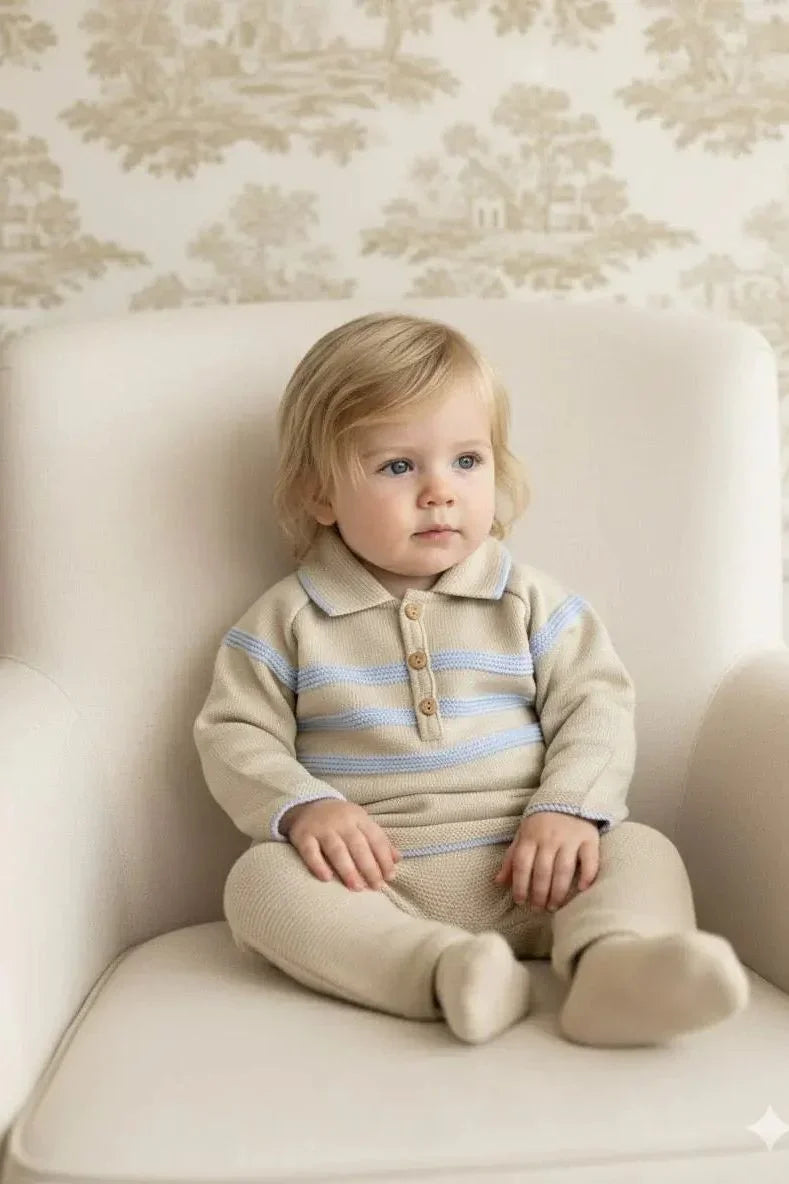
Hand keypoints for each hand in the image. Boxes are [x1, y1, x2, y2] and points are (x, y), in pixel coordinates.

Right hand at [279, 799, 401, 891]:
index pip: (375, 838)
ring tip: (357, 887)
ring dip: (348, 869)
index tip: (390, 877)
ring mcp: (321, 828)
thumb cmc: (340, 820)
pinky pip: (310, 851)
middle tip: (376, 887)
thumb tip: (398, 860)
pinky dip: (318, 865)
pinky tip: (326, 879)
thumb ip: (378, 841)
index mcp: (359, 817)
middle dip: (369, 867)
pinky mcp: (302, 835)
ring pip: (336, 849)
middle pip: (358, 845)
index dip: (384, 858)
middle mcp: (341, 821)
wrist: (307, 804)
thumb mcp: (361, 823)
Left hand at [494, 811, 599, 910]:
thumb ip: (511, 858)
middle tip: (539, 909)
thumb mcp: (522, 835)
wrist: (568, 796)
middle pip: (542, 871)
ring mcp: (570, 838)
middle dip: (539, 894)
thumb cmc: (541, 822)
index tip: (520, 901)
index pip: (522, 864)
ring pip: (563, 869)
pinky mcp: (589, 838)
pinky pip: (589, 859)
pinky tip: (581, 889)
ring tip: (554, 906)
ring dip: (558, 891)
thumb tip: (498, 882)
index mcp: (530, 836)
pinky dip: (587, 875)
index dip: (520, 885)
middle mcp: (549, 838)